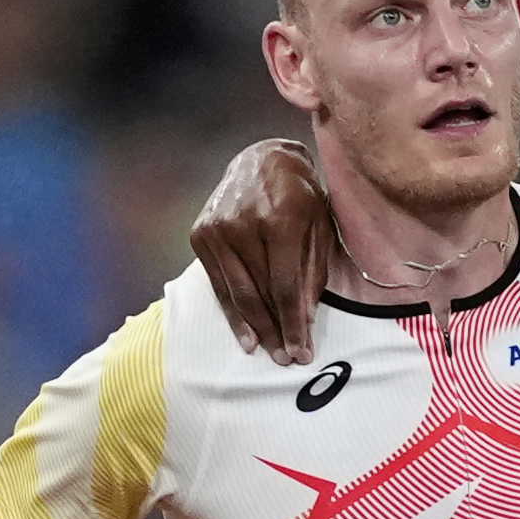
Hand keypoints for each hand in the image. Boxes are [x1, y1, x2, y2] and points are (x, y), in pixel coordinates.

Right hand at [193, 141, 338, 364]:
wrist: (262, 158)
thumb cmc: (300, 194)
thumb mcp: (318, 227)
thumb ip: (311, 273)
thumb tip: (303, 321)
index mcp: (279, 220)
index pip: (284, 287)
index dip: (292, 324)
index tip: (301, 352)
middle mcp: (243, 224)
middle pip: (260, 294)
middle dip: (275, 332)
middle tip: (286, 359)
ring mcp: (217, 229)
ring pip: (237, 293)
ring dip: (254, 328)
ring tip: (268, 352)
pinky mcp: (201, 234)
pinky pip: (218, 284)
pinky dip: (232, 312)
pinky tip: (245, 336)